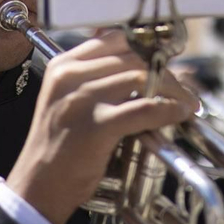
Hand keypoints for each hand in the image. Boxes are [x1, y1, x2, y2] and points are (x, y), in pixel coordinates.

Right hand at [6, 33, 197, 223]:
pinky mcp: (97, 125)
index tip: (165, 63)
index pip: (114, 38)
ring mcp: (83, 99)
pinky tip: (178, 115)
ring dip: (173, 90)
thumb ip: (95, 79)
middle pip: (132, 56)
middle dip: (165, 71)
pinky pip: (145, 108)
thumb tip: (140, 67)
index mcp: (63, 65)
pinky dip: (168, 110)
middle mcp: (70, 76)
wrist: (38, 185)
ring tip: (185, 103)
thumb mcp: (67, 100)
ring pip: (142, 77)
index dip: (147, 48)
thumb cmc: (58, 147)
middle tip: (182, 89)